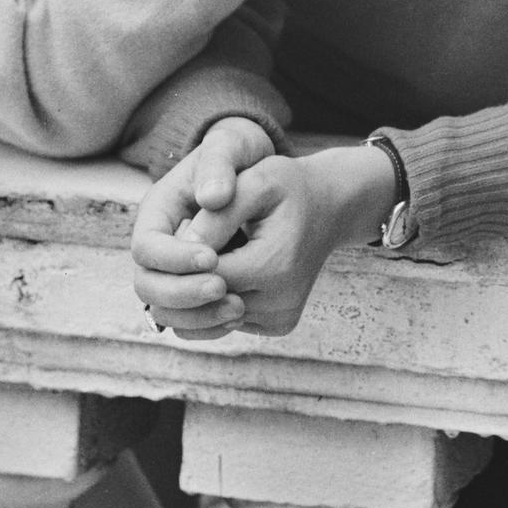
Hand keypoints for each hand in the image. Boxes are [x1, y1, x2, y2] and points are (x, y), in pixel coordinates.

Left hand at [139, 144, 394, 338]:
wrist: (329, 207)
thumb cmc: (288, 188)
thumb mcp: (255, 182)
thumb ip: (218, 214)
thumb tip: (182, 246)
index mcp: (274, 266)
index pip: (201, 277)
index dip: (180, 257)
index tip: (178, 228)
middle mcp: (280, 302)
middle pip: (202, 303)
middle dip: (183, 277)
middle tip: (179, 246)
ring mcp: (280, 318)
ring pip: (209, 318)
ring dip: (195, 292)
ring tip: (202, 256)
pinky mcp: (277, 325)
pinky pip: (225, 321)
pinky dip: (214, 301)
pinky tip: (222, 271)